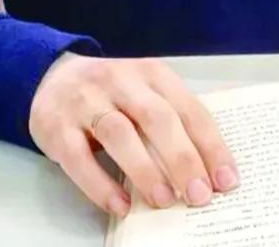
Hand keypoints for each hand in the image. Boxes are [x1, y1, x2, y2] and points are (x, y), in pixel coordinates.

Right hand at [29, 53, 238, 217]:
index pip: (188, 108)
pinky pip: (78, 157)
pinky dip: (100, 184)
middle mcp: (120, 81)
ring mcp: (86, 101)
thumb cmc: (111, 95)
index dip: (210, 145)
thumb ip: (171, 122)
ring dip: (145, 169)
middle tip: (199, 195)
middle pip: (157, 117)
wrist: (51, 77)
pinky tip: (120, 205)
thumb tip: (205, 172)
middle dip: (182, 158)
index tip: (227, 181)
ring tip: (165, 200)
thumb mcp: (144, 93)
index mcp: (151, 74)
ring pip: (119, 132)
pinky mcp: (57, 126)